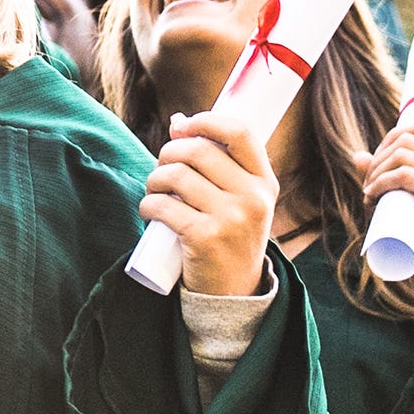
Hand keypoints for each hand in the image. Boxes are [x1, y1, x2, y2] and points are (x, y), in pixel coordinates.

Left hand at [145, 112, 280, 300]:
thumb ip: (218, 162)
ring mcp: (231, 219)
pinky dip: (148, 205)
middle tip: (161, 168)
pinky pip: (163, 206)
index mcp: (265, 183)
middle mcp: (253, 198)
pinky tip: (149, 211)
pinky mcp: (205, 238)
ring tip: (155, 191)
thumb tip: (178, 120)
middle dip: (168, 153)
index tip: (182, 126)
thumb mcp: (239, 199)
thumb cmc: (230, 235)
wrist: (234, 292)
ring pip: (176, 175)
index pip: (241, 132)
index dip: (207, 120)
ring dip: (154, 179)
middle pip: (198, 150)